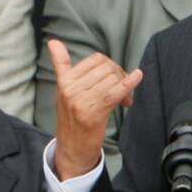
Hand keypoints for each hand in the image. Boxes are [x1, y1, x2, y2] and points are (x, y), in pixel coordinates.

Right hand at [47, 39, 141, 180]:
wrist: (72, 150)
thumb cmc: (73, 118)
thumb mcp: (64, 90)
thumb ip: (61, 65)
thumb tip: (53, 40)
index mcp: (64, 81)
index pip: (96, 59)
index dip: (110, 66)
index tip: (114, 79)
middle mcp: (70, 89)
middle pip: (106, 68)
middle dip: (120, 75)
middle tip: (122, 93)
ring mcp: (81, 101)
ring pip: (113, 78)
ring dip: (125, 86)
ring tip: (124, 100)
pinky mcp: (93, 112)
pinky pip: (115, 91)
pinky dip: (129, 83)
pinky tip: (137, 77)